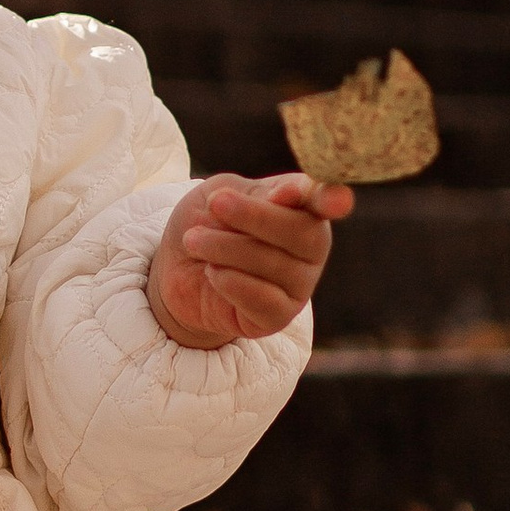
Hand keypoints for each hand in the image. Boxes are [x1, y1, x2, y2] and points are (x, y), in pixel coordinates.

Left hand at [148, 171, 350, 350]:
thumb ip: (257, 193)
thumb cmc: (205, 224)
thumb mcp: (221, 194)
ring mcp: (299, 286)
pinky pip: (265, 301)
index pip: (326, 201)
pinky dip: (232, 283)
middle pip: (304, 232)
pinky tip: (212, 272)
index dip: (330, 198)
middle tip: (216, 203)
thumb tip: (292, 194)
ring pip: (276, 265)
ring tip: (194, 239)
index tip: (335, 200)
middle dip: (256, 216)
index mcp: (304, 208)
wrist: (173, 270)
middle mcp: (311, 248)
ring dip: (227, 247)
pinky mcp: (278, 317)